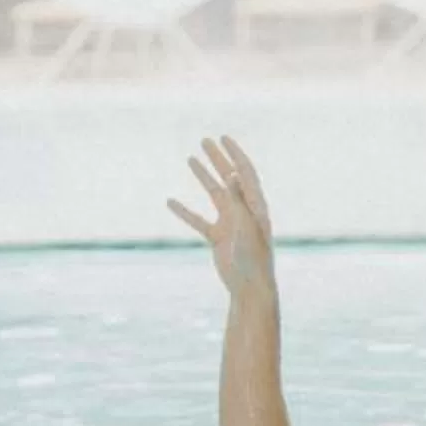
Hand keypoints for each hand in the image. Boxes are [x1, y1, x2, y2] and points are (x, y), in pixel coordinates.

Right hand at [166, 135, 277, 299]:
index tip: (222, 138)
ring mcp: (231, 224)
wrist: (249, 288)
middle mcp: (244, 210)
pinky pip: (199, 221)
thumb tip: (233, 173)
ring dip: (203, 176)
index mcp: (255, 205)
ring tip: (190, 159)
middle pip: (230, 177)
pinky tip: (170, 202)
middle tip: (204, 140)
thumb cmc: (252, 258)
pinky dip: (185, 211)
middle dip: (218, 158)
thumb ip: (238, 200)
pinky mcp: (219, 238)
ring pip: (215, 195)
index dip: (235, 153)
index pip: (245, 172)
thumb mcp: (244, 226)